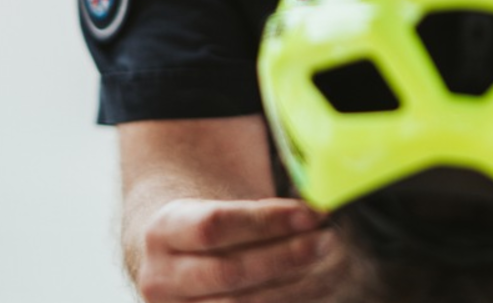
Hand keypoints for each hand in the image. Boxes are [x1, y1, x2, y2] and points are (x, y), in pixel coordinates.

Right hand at [136, 197, 344, 302]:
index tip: (310, 213)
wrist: (180, 259)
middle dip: (285, 257)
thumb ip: (260, 206)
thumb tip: (319, 200)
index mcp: (163, 230)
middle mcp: (162, 277)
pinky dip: (291, 302)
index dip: (266, 221)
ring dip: (295, 287)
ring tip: (330, 263)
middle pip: (229, 272)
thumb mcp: (218, 202)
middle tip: (327, 240)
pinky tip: (318, 286)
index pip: (213, 225)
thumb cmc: (213, 224)